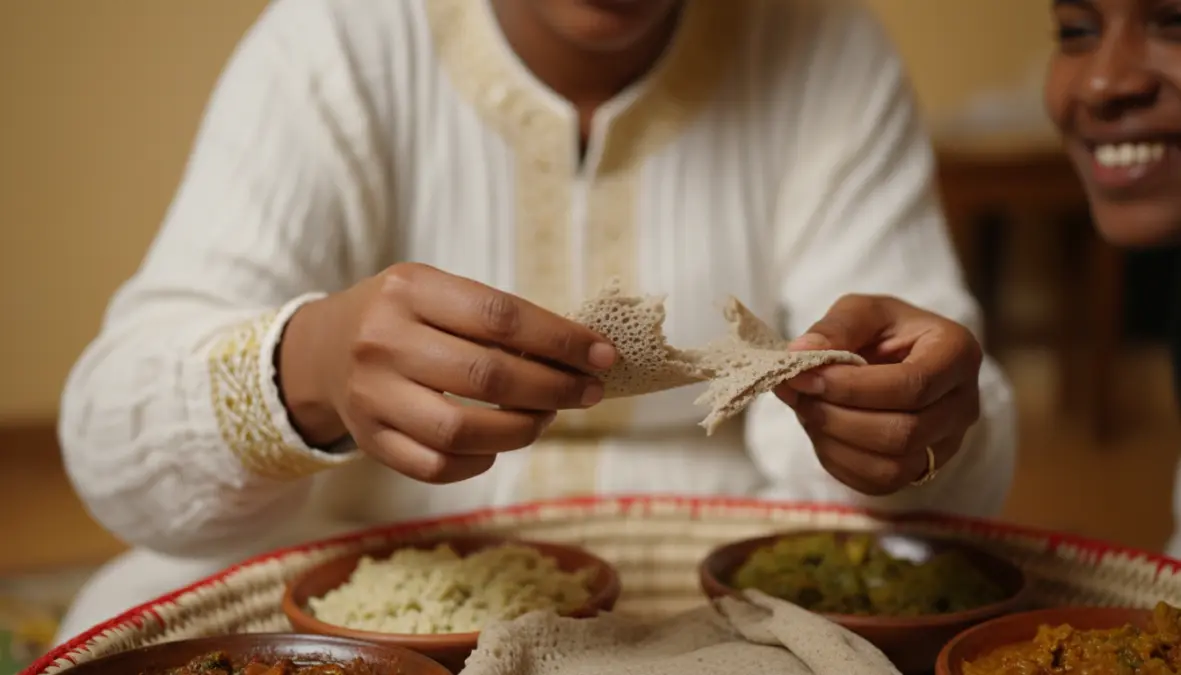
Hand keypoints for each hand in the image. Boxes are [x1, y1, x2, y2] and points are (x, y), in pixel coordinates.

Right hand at [279, 263, 616, 483]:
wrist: (321, 350)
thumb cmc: (403, 317)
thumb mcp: (437, 291)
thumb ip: (497, 318)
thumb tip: (581, 352)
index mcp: (409, 290)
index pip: (500, 317)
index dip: (561, 340)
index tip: (603, 355)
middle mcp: (384, 341)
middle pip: (487, 376)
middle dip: (554, 388)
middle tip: (588, 392)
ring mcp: (371, 395)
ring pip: (462, 430)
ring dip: (523, 430)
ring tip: (547, 417)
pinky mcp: (369, 439)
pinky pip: (436, 466)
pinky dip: (480, 461)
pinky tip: (498, 446)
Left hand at [773, 294, 982, 495]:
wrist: (895, 357)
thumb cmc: (883, 330)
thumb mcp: (861, 311)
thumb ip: (835, 327)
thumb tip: (800, 353)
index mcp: (957, 353)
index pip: (912, 385)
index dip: (852, 387)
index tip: (804, 376)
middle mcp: (963, 405)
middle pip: (903, 433)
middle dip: (838, 417)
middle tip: (799, 394)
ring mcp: (947, 444)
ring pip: (892, 467)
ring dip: (835, 442)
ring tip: (808, 410)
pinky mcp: (923, 469)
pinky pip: (879, 483)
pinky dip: (839, 462)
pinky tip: (823, 432)